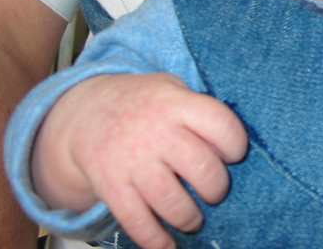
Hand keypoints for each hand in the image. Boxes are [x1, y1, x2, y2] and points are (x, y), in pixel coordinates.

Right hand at [31, 73, 247, 248]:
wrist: (87, 113)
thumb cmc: (146, 104)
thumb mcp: (173, 90)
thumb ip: (199, 111)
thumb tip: (229, 147)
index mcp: (176, 103)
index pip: (220, 124)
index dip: (235, 144)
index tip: (233, 155)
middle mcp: (156, 132)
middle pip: (201, 168)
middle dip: (216, 188)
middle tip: (213, 192)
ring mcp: (132, 160)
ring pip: (171, 201)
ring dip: (189, 218)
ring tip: (193, 219)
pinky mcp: (111, 186)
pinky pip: (137, 221)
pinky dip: (156, 240)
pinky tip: (167, 245)